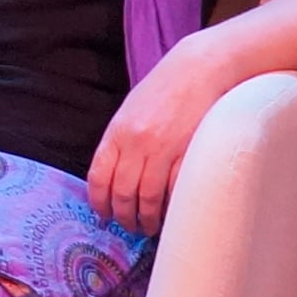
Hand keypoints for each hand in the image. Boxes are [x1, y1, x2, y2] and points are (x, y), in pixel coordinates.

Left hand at [85, 46, 224, 236]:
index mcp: (117, 133)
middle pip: (122, 194)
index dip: (99, 203)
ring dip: (147, 219)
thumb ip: (119, 141)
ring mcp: (163, 150)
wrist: (198, 69)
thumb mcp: (130, 111)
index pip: (98, 177)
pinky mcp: (188, 153)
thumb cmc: (163, 89)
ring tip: (149, 226)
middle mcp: (136, 144)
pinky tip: (171, 213)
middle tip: (129, 227)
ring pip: (148, 198)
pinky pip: (175, 190)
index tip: (103, 215)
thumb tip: (111, 174)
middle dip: (123, 217)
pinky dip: (172, 207)